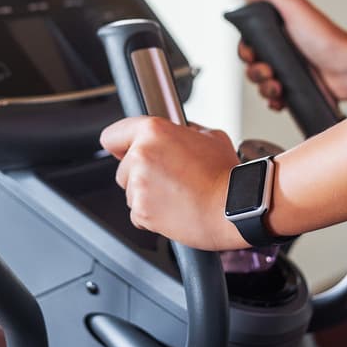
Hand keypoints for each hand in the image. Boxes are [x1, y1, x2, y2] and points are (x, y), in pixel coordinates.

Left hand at [99, 117, 247, 250]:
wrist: (235, 208)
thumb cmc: (226, 175)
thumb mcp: (211, 136)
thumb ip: (186, 131)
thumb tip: (182, 132)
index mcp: (153, 132)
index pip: (112, 136)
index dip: (120, 145)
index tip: (124, 151)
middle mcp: (140, 156)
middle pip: (122, 168)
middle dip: (140, 174)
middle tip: (168, 177)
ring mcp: (139, 186)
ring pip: (130, 192)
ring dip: (147, 195)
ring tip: (176, 194)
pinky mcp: (142, 212)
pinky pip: (138, 214)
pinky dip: (152, 215)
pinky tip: (174, 209)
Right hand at [239, 0, 346, 107]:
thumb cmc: (328, 38)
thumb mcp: (296, 6)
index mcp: (277, 30)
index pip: (248, 42)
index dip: (245, 50)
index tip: (252, 54)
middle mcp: (282, 49)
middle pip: (251, 64)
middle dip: (254, 71)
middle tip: (268, 70)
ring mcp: (289, 69)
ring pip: (261, 83)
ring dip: (264, 88)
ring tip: (278, 86)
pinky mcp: (296, 88)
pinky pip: (274, 98)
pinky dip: (274, 100)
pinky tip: (281, 98)